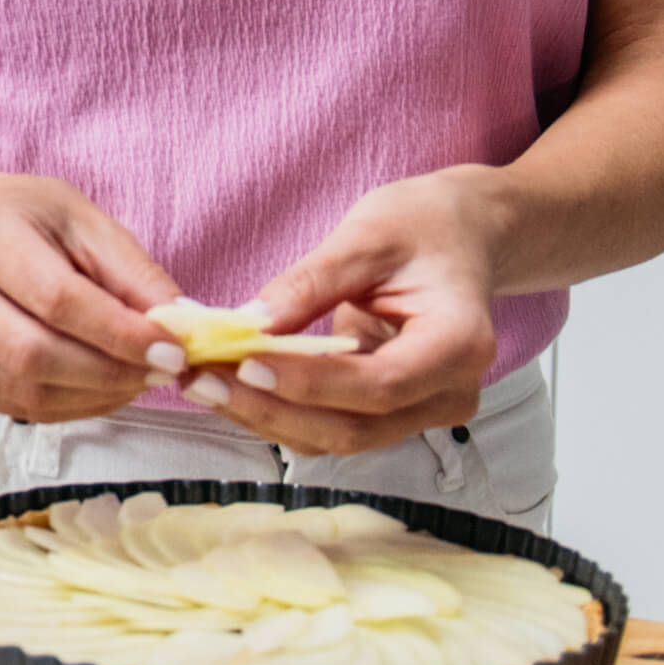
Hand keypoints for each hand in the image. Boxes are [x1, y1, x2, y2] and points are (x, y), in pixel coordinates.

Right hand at [0, 174, 188, 421]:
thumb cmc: (24, 221)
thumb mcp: (83, 221)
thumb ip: (132, 272)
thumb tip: (182, 325)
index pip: (58, 300)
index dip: (120, 334)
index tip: (172, 351)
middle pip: (33, 355)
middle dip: (110, 373)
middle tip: (160, 372)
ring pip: (24, 391)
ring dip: (95, 396)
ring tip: (136, 379)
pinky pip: (16, 406)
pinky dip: (71, 406)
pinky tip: (101, 387)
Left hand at [185, 169, 502, 454]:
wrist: (461, 236)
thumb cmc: (424, 226)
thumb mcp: (368, 236)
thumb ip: (311, 283)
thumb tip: (250, 325)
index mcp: (461, 345)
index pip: (379, 385)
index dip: (309, 384)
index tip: (245, 363)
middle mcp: (450, 393)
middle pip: (353, 429)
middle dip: (271, 409)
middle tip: (201, 380)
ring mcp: (423, 410)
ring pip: (334, 438)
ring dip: (264, 416)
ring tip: (202, 381)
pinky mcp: (392, 413)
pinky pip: (329, 425)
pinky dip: (278, 410)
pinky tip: (230, 385)